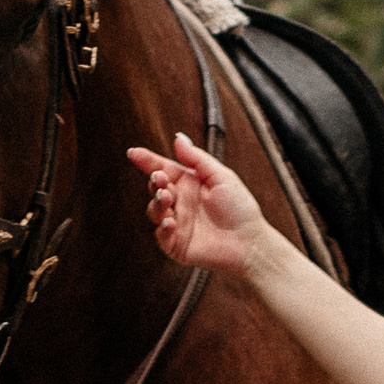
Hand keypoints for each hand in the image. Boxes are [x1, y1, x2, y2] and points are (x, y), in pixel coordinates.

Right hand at [127, 131, 264, 275]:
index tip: (134, 153)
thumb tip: (178, 139)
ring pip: (154, 210)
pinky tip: (170, 222)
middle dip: (155, 182)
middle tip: (160, 179)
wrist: (250, 243)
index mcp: (190, 184)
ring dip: (157, 203)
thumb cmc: (240, 209)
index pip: (164, 169)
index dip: (147, 161)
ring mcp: (177, 223)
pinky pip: (161, 235)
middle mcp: (181, 202)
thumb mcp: (221, 177)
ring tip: (167, 199)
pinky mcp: (176, 244)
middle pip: (156, 188)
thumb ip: (198, 159)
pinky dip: (162, 228)